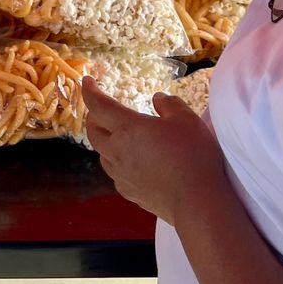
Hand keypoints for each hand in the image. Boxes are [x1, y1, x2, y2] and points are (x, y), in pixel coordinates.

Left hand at [82, 78, 225, 226]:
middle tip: (103, 110)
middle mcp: (117, 151)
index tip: (87, 81)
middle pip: (93, 131)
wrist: (196, 202)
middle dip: (94, 117)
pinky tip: (130, 163)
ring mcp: (121, 175)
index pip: (99, 105)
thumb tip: (158, 99)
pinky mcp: (130, 193)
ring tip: (116, 136)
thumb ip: (169, 104)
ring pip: (102, 154)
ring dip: (104, 141)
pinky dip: (117, 163)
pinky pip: (115, 173)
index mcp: (128, 128)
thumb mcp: (186, 120)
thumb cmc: (192, 156)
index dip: (89, 91)